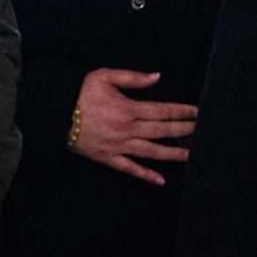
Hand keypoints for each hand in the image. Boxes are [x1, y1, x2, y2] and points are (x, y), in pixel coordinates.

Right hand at [70, 68, 197, 184]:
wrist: (56, 113)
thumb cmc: (80, 93)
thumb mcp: (103, 76)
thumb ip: (132, 77)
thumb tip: (157, 77)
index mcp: (128, 108)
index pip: (161, 111)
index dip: (181, 111)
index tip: (196, 112)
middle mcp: (127, 129)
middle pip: (161, 131)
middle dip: (183, 130)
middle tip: (200, 131)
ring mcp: (119, 146)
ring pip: (151, 152)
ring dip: (172, 154)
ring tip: (190, 155)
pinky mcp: (108, 158)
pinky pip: (129, 168)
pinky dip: (145, 175)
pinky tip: (160, 180)